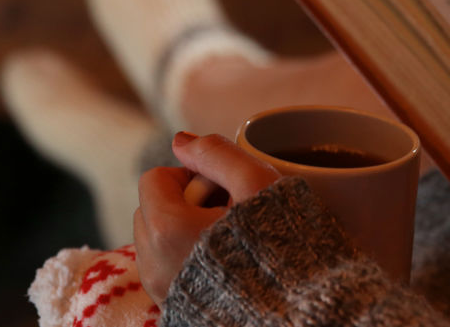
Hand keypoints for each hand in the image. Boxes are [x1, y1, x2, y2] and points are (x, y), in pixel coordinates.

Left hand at [133, 132, 280, 303]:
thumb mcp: (259, 185)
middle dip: (185, 202)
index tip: (224, 188)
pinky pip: (164, 267)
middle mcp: (153, 262)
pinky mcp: (171, 305)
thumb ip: (217, 153)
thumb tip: (181, 140)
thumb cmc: (282, 247)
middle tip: (229, 213)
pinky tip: (222, 262)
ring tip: (228, 238)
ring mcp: (160, 288)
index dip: (191, 175)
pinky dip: (185, 257)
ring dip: (184, 229)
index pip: (155, 178)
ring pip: (156, 238)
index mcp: (167, 228)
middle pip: (152, 208)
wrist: (297, 309)